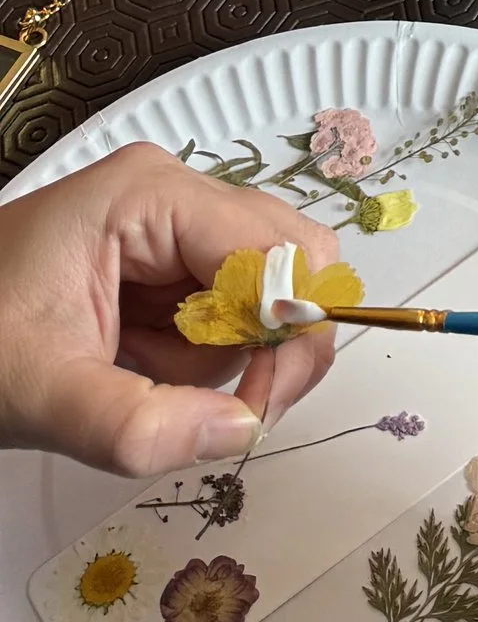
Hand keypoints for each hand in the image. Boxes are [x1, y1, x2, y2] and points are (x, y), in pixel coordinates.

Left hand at [0, 143, 339, 472]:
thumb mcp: (45, 396)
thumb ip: (140, 425)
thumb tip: (243, 430)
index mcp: (148, 195)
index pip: (277, 248)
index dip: (289, 329)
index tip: (259, 408)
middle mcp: (173, 191)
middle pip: (288, 260)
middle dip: (263, 342)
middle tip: (216, 405)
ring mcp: (171, 219)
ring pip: (264, 290)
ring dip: (223, 353)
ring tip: (138, 372)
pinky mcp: (164, 253)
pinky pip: (228, 304)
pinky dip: (201, 351)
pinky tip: (139, 359)